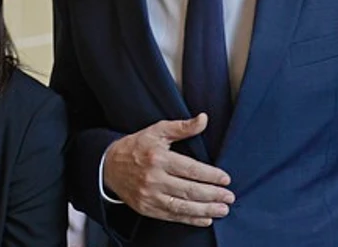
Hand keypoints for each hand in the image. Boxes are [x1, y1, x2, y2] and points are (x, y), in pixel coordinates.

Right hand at [103, 113, 234, 226]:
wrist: (109, 166)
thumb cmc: (136, 146)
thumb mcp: (157, 131)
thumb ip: (182, 127)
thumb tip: (203, 119)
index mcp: (158, 158)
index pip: (190, 169)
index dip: (210, 175)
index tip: (225, 179)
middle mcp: (153, 178)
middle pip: (189, 190)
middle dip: (213, 194)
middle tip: (229, 196)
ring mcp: (149, 195)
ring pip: (182, 206)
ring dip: (205, 210)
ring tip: (223, 210)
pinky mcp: (146, 208)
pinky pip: (172, 216)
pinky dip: (190, 219)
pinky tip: (205, 218)